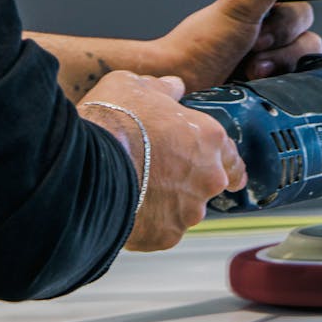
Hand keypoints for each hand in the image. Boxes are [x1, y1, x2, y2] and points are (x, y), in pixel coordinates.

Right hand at [78, 71, 246, 251]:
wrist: (88, 162)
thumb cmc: (114, 120)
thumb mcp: (136, 86)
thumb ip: (162, 89)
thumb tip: (173, 87)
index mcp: (209, 139)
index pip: (233, 159)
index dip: (227, 166)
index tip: (228, 174)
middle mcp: (207, 178)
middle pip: (204, 187)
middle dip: (185, 184)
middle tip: (155, 176)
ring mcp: (188, 211)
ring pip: (181, 212)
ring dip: (164, 205)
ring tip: (133, 191)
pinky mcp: (165, 235)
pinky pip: (158, 232)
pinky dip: (146, 225)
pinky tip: (125, 209)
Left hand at [152, 0, 321, 89]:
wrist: (178, 88)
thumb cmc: (198, 46)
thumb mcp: (241, 3)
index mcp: (264, 5)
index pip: (305, 4)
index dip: (291, 17)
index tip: (268, 21)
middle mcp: (270, 31)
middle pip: (307, 35)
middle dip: (280, 42)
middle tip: (252, 46)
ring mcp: (271, 61)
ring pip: (304, 62)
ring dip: (278, 65)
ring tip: (250, 69)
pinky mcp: (271, 89)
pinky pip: (297, 87)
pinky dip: (278, 86)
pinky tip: (255, 84)